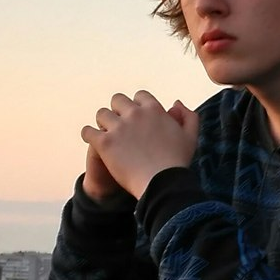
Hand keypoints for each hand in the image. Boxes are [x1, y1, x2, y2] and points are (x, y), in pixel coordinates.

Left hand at [81, 91, 198, 199]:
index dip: (137, 106)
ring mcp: (118, 128)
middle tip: (120, 126)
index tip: (137, 118)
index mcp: (154, 109)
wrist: (162, 183)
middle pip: (118, 100)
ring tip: (107, 135)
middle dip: (118, 111)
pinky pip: (88, 131)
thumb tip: (176, 103)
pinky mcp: (105, 143)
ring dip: (104, 123)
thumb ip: (188, 116)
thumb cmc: (177, 162)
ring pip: (101, 114)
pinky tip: (95, 143)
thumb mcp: (190, 136)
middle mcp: (135, 114)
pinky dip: (89, 135)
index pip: (139, 96)